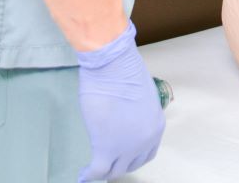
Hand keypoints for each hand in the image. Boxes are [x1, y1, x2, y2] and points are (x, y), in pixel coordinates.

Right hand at [76, 22, 164, 181]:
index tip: (123, 157)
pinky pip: (98, 170)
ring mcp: (127, 147)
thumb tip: (123, 118)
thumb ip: (136, 113)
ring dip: (104, 171)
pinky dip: (89, 175)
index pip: (147, 153)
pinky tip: (82, 175)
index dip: (134, 157)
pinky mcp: (107, 148)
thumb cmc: (124, 71)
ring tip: (94, 170)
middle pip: (132, 164)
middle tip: (108, 163)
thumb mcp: (140, 96)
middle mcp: (145, 140)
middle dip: (120, 165)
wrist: (114, 66)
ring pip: (115, 170)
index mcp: (156, 126)